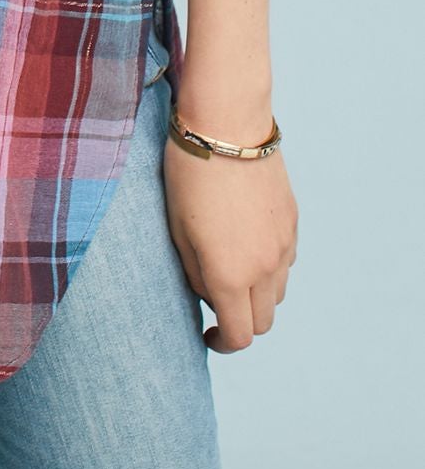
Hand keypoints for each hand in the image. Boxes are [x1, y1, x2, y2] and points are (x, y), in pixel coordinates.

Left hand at [162, 124, 297, 354]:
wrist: (226, 124)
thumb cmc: (188, 174)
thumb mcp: (177, 229)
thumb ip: (195, 273)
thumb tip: (210, 296)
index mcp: (230, 274)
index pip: (239, 336)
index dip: (223, 343)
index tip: (208, 335)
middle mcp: (264, 267)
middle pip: (263, 321)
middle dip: (240, 321)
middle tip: (216, 301)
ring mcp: (283, 245)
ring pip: (277, 293)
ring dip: (257, 294)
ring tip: (230, 266)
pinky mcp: (292, 222)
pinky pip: (285, 262)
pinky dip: (269, 266)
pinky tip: (246, 240)